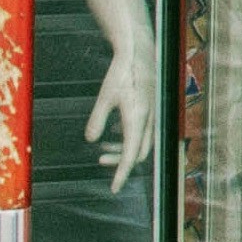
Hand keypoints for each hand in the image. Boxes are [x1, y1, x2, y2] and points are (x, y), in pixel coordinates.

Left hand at [85, 39, 152, 193]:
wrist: (137, 53)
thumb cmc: (121, 73)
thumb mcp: (104, 97)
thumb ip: (97, 119)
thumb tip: (91, 140)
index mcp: (137, 120)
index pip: (130, 156)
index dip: (122, 174)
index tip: (114, 188)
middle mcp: (148, 120)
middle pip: (138, 152)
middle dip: (121, 162)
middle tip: (100, 161)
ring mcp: (150, 114)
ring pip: (140, 142)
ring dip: (123, 149)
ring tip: (103, 149)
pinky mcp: (149, 108)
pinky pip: (141, 131)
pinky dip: (128, 137)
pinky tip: (112, 132)